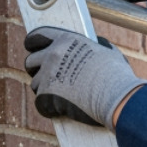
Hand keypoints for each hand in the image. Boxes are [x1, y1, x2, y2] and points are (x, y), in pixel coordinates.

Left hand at [23, 27, 146, 127]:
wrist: (116, 96)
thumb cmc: (116, 75)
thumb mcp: (107, 51)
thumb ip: (95, 46)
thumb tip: (97, 44)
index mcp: (65, 40)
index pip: (36, 37)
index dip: (33, 44)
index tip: (33, 50)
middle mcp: (53, 55)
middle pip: (30, 62)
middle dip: (37, 70)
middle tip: (48, 78)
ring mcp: (48, 75)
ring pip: (35, 84)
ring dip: (44, 90)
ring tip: (60, 96)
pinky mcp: (46, 96)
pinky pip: (40, 104)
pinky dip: (49, 108)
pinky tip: (61, 110)